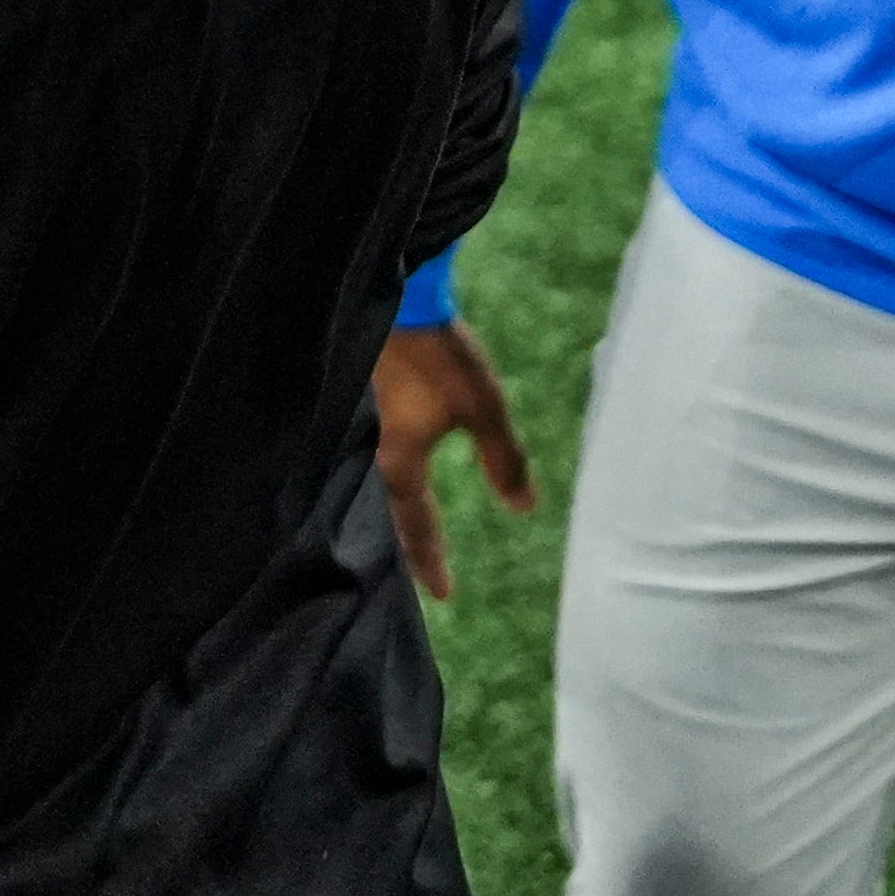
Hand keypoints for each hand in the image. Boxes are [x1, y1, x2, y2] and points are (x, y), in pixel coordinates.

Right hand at [370, 317, 533, 601]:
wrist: (398, 298)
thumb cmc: (440, 357)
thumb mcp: (485, 408)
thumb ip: (504, 459)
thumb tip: (525, 508)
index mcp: (403, 459)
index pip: (417, 524)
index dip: (430, 561)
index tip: (442, 597)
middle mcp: (379, 449)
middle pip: (393, 509)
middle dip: (408, 543)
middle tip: (421, 574)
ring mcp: (369, 424)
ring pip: (383, 482)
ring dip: (399, 511)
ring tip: (409, 530)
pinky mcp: (370, 401)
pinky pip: (380, 456)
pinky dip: (392, 479)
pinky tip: (396, 474)